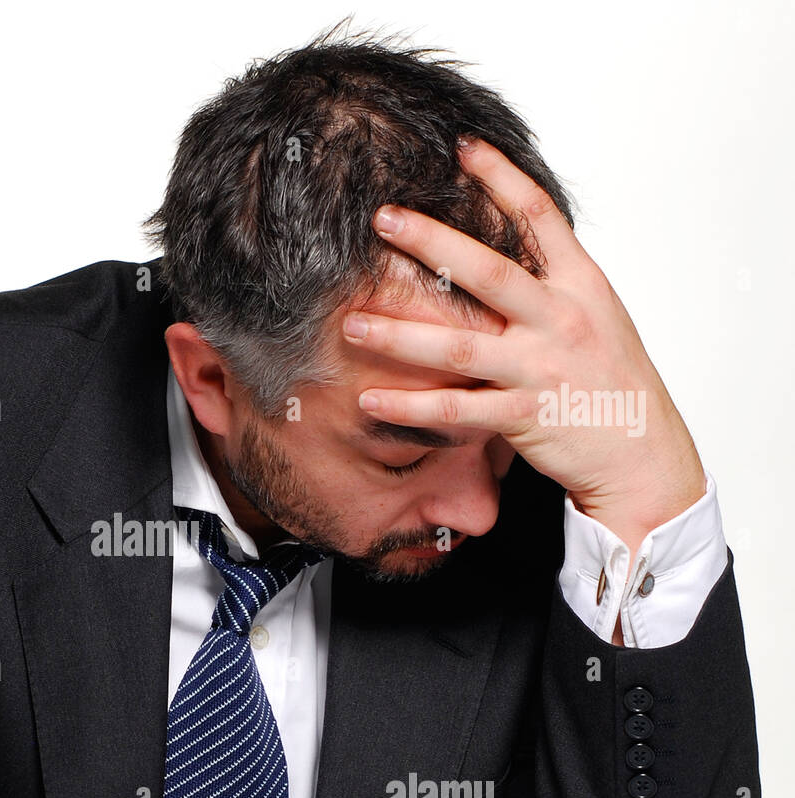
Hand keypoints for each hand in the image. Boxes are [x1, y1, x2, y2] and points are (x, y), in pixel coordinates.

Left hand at [343, 136, 705, 554]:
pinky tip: (369, 400)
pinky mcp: (524, 415)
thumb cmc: (614, 381)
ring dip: (399, 333)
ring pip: (458, 345)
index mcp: (582, 285)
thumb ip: (552, 283)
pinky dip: (410, 406)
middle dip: (432, 241)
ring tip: (351, 323)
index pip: (539, 218)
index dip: (501, 178)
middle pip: (487, 270)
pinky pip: (456, 408)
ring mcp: (541, 367)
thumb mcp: (597, 317)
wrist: (644, 452)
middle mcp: (560, 318)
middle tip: (383, 218)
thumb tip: (509, 245)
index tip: (462, 147)